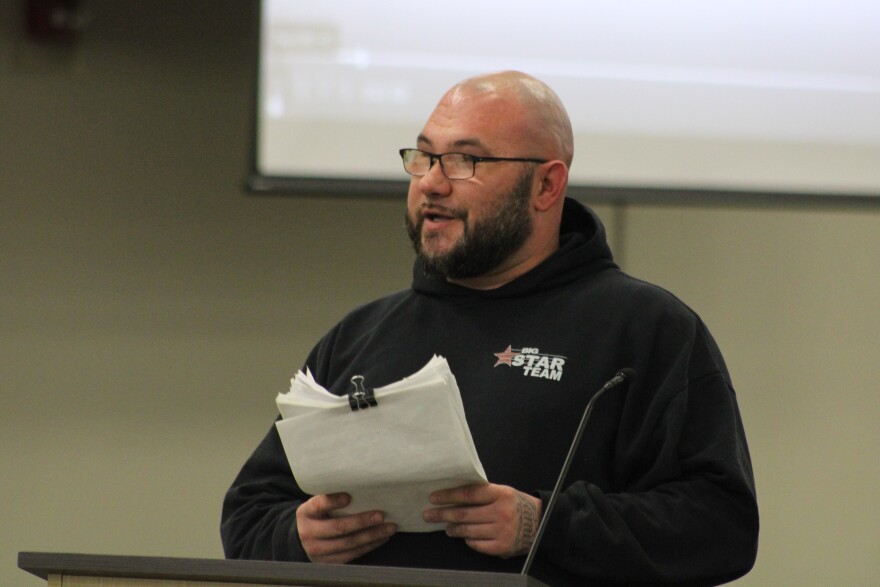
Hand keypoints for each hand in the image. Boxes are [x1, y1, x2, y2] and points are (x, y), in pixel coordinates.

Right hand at [296, 492, 396, 563]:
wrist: (303, 539)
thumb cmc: (318, 515)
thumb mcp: (317, 504)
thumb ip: (331, 497)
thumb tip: (359, 488)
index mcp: (305, 513)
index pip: (319, 505)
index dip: (333, 501)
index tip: (348, 496)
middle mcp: (309, 533)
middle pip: (339, 528)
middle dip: (362, 522)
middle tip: (381, 516)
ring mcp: (318, 551)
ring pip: (349, 544)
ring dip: (372, 536)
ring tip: (389, 528)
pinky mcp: (329, 562)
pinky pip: (352, 555)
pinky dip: (369, 546)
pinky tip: (381, 538)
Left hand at [423, 483, 541, 557]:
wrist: (541, 524)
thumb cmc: (517, 505)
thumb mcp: (504, 493)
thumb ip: (483, 494)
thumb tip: (454, 497)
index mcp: (500, 494)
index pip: (468, 493)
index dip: (449, 495)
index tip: (434, 498)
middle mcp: (500, 512)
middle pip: (464, 513)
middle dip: (443, 514)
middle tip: (428, 515)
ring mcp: (501, 531)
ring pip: (468, 530)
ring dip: (453, 528)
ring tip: (446, 527)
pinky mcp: (502, 547)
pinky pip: (477, 544)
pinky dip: (468, 540)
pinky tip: (464, 537)